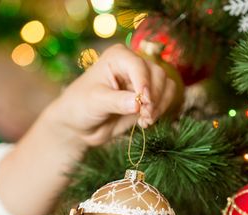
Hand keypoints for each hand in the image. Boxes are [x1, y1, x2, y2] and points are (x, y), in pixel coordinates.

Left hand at [45, 44, 177, 146]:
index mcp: (118, 57)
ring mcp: (142, 80)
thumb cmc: (81, 106)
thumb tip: (138, 104)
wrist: (80, 124)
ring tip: (145, 120)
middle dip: (154, 97)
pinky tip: (145, 121)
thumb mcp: (96, 102)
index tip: (145, 103)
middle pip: (158, 74)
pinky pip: (167, 97)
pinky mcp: (149, 96)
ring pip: (166, 85)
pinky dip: (161, 110)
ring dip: (160, 105)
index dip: (145, 83)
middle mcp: (133, 64)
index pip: (139, 65)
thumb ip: (117, 101)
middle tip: (144, 116)